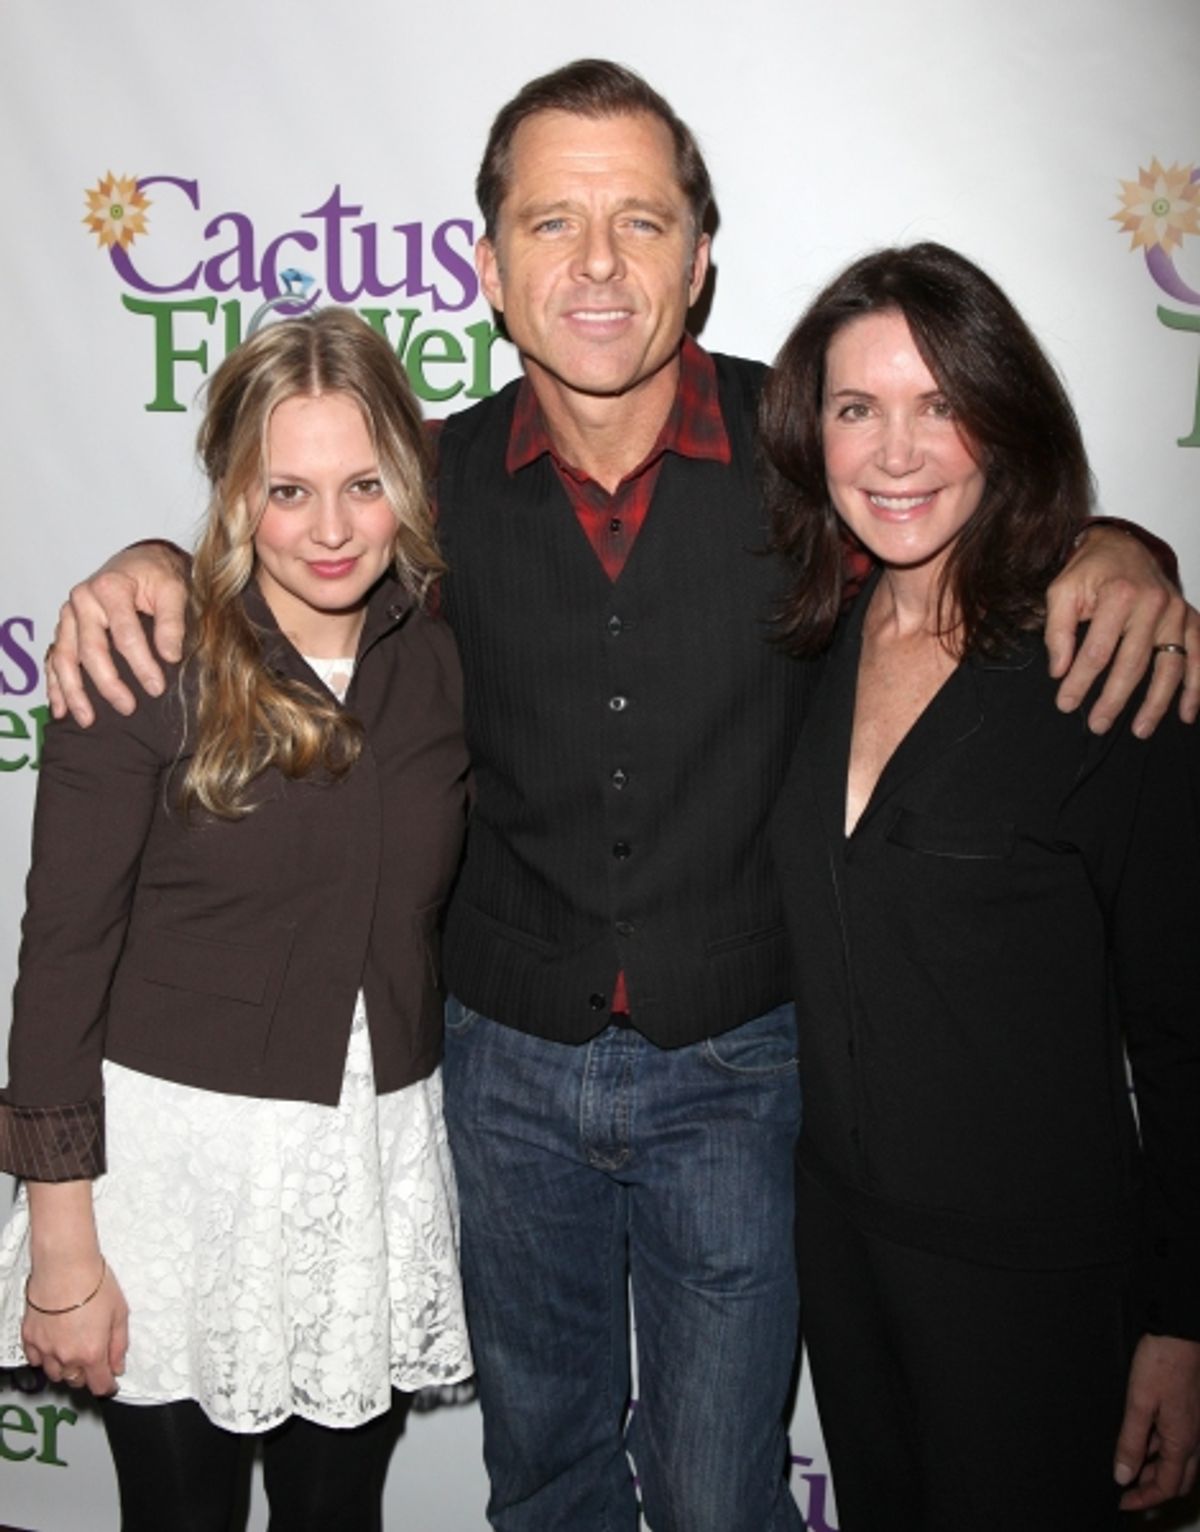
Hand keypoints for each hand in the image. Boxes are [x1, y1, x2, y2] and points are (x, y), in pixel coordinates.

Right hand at [22, 1258, 129, 1397]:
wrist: (65, 1265)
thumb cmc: (93, 1283)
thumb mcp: (120, 1313)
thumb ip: (119, 1345)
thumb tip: (118, 1365)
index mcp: (92, 1352)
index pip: (99, 1385)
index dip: (107, 1386)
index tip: (110, 1382)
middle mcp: (66, 1356)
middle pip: (77, 1380)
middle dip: (88, 1373)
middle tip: (93, 1355)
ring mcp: (45, 1348)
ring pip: (55, 1373)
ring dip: (66, 1367)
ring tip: (74, 1347)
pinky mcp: (30, 1337)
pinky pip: (36, 1359)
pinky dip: (45, 1357)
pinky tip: (54, 1343)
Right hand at [46, 542, 189, 725]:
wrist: (141, 561)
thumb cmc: (158, 576)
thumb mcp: (174, 590)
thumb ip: (172, 622)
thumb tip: (170, 656)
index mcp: (110, 588)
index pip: (125, 634)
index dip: (141, 664)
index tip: (157, 688)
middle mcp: (82, 600)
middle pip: (91, 649)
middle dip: (108, 683)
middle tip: (128, 708)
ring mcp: (69, 614)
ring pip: (64, 657)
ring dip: (74, 691)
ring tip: (87, 719)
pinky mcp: (64, 627)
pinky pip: (54, 658)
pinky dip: (55, 684)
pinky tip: (61, 708)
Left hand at [1044, 527, 1198, 736]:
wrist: (1123, 544)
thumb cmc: (1090, 570)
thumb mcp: (1062, 591)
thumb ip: (1057, 630)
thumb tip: (1058, 670)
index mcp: (1120, 596)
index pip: (1098, 651)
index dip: (1080, 682)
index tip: (1066, 704)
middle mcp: (1154, 605)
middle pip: (1133, 664)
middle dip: (1114, 699)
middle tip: (1098, 724)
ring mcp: (1177, 612)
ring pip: (1170, 666)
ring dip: (1157, 703)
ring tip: (1140, 730)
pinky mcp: (1190, 618)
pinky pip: (1198, 656)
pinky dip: (1195, 687)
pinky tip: (1187, 713)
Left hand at [1114, 1333, 1199, 1509]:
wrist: (1179, 1333)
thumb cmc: (1161, 1362)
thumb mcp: (1138, 1404)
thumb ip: (1130, 1442)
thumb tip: (1122, 1476)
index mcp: (1182, 1442)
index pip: (1166, 1487)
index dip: (1144, 1499)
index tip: (1123, 1503)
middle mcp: (1193, 1438)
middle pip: (1177, 1479)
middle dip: (1153, 1490)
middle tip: (1127, 1491)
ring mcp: (1193, 1424)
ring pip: (1178, 1461)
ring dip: (1156, 1469)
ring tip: (1129, 1468)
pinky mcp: (1188, 1411)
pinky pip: (1177, 1441)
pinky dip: (1159, 1449)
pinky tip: (1141, 1439)